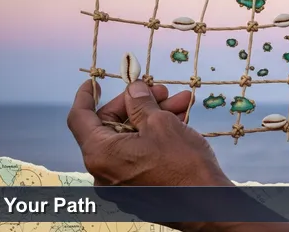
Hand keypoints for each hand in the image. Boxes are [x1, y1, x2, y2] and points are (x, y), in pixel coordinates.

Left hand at [67, 79, 229, 186]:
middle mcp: (104, 172)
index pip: (79, 118)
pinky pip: (140, 155)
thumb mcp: (161, 123)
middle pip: (111, 127)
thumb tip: (133, 90)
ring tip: (181, 102)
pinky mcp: (139, 189)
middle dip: (138, 104)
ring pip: (132, 139)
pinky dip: (156, 137)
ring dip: (154, 117)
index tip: (95, 82)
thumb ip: (141, 103)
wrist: (208, 206)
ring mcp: (121, 183)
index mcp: (100, 154)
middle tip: (161, 90)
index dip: (86, 95)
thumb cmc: (183, 165)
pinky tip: (180, 120)